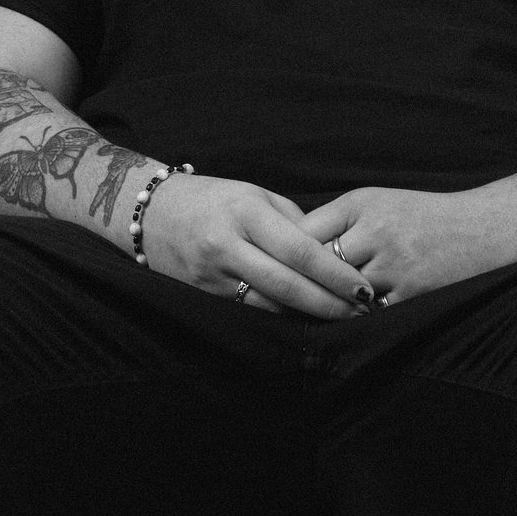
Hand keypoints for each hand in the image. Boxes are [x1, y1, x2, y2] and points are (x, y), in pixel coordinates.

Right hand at [138, 172, 374, 318]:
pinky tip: (302, 319)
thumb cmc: (216, 199)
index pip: (299, 250)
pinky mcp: (202, 295)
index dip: (335, 273)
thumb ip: (293, 222)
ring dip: (307, 315)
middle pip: (286, 285)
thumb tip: (332, 250)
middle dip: (328, 303)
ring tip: (341, 318)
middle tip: (361, 311)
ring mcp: (211, 274)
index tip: (363, 287)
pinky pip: (248, 310)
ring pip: (268, 304)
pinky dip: (279, 316)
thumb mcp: (256, 196)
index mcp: (247, 213)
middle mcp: (227, 245)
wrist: (152, 213)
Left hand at [298, 186, 516, 305]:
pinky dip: (357, 317)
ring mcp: (394, 264)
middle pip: (317, 266)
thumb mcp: (376, 202)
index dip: (285, 256)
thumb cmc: (420, 216)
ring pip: (339, 293)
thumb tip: (287, 250)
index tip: (271, 270)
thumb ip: (335, 221)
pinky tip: (348, 319)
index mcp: (361, 204)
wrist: (482, 228)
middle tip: (279, 300)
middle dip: (301, 284)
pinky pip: (369, 313)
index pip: (303, 234)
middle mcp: (376, 230)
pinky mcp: (411, 292)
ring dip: (327, 304)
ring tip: (309, 313)